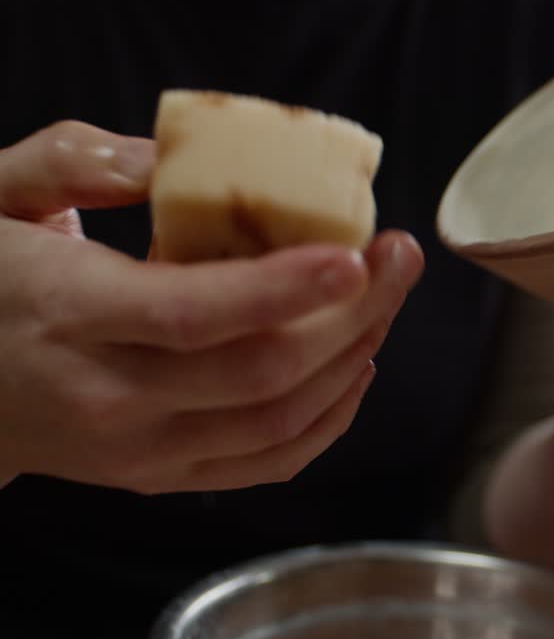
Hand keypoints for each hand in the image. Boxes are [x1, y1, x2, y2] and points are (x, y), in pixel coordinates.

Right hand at [0, 121, 423, 492]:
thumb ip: (73, 163)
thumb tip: (170, 162)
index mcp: (68, 315)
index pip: (195, 315)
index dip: (286, 290)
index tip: (357, 256)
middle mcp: (109, 397)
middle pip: (262, 374)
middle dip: (353, 316)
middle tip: (400, 258)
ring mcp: (139, 451)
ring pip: (279, 422)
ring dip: (353, 359)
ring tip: (387, 299)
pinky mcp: (161, 476)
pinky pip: (268, 462)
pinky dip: (329, 420)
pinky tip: (356, 367)